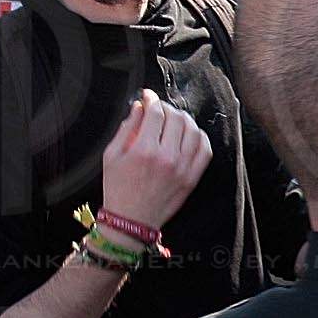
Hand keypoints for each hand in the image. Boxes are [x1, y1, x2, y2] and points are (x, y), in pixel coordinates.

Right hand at [99, 89, 212, 233]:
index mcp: (144, 151)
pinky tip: (189, 134)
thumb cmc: (117, 188)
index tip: (148, 96)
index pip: (156, 113)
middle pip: (176, 118)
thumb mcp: (112, 156)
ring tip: (173, 120)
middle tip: (158, 109)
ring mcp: (183, 168)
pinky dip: (199, 137)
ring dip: (183, 119)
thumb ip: (126, 128)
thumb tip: (139, 107)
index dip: (151, 99)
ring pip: (193, 130)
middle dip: (166, 108)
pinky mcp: (192, 178)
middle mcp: (167, 158)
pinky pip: (205, 149)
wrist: (131, 221)